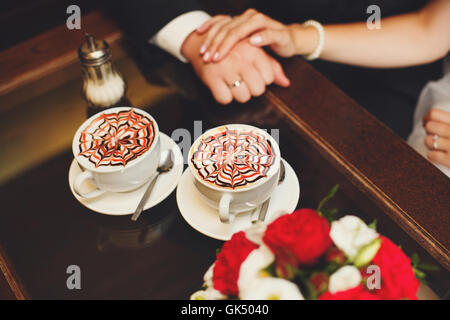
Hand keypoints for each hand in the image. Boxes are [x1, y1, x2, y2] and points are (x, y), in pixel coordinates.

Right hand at [181, 29, 289, 104]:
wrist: (202, 44)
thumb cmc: (232, 50)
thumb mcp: (253, 52)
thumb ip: (272, 67)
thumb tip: (286, 83)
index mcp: (253, 51)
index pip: (269, 77)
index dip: (263, 80)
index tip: (253, 74)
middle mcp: (241, 59)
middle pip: (258, 90)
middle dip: (252, 89)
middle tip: (243, 81)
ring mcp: (226, 69)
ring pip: (243, 97)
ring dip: (238, 94)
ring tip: (232, 83)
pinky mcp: (212, 78)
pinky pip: (225, 99)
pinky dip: (224, 96)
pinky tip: (222, 86)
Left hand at [196, 9, 317, 62]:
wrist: (289, 41)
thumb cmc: (262, 44)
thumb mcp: (242, 46)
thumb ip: (227, 46)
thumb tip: (204, 55)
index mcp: (240, 20)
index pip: (220, 24)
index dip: (208, 35)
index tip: (200, 49)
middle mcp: (250, 18)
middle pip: (228, 28)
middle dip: (215, 44)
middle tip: (207, 57)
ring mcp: (264, 23)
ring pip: (243, 29)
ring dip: (230, 43)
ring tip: (220, 55)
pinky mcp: (278, 32)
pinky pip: (267, 33)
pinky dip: (260, 37)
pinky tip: (251, 43)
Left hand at [423, 108, 449, 167]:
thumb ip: (449, 122)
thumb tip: (428, 120)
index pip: (433, 114)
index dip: (426, 118)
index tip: (426, 123)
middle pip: (429, 126)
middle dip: (430, 132)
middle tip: (437, 136)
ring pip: (428, 140)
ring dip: (431, 144)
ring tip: (440, 146)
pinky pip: (431, 155)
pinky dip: (434, 156)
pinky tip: (442, 156)